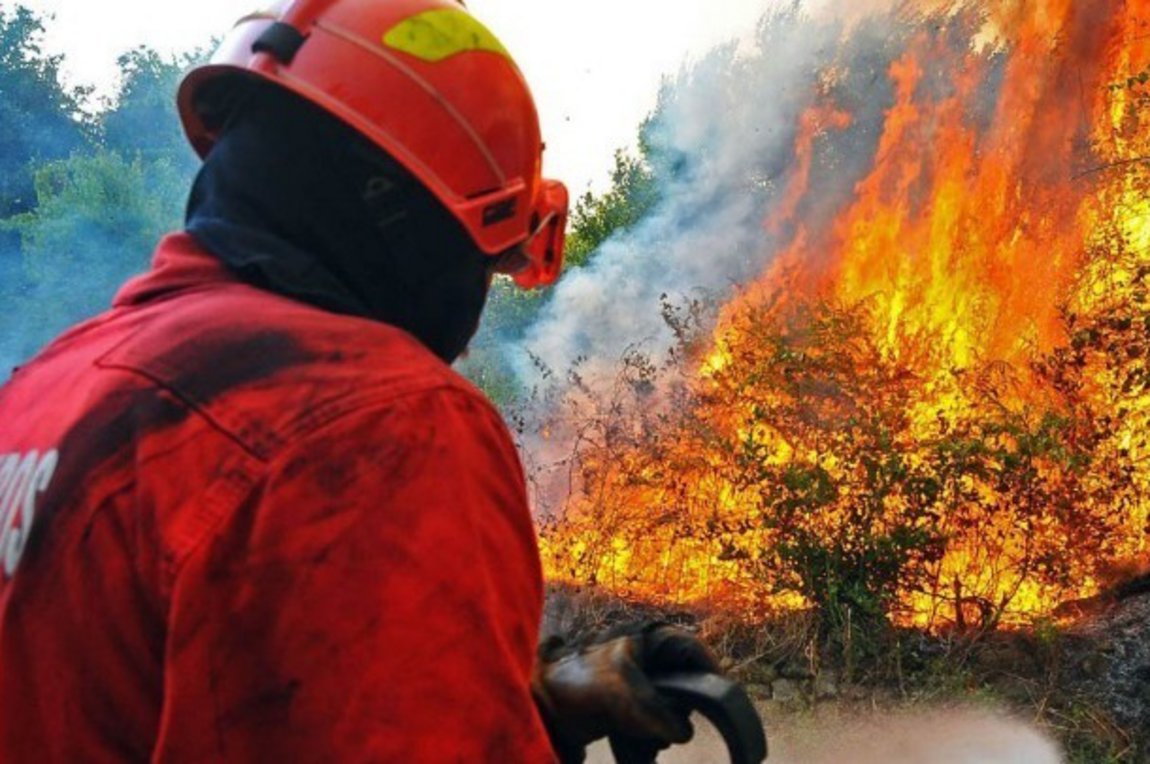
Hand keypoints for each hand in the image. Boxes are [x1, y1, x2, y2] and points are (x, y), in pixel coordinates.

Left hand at [532, 622, 720, 763]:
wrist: (538, 705)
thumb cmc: (576, 683)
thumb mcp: (623, 694)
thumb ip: (657, 712)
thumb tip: (682, 732)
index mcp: (648, 639)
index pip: (694, 651)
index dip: (711, 675)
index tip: (721, 705)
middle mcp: (647, 658)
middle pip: (687, 686)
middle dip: (679, 712)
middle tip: (670, 729)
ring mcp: (637, 684)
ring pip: (670, 710)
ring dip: (662, 730)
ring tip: (646, 741)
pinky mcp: (627, 707)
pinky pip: (652, 725)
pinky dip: (648, 739)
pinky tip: (636, 749)